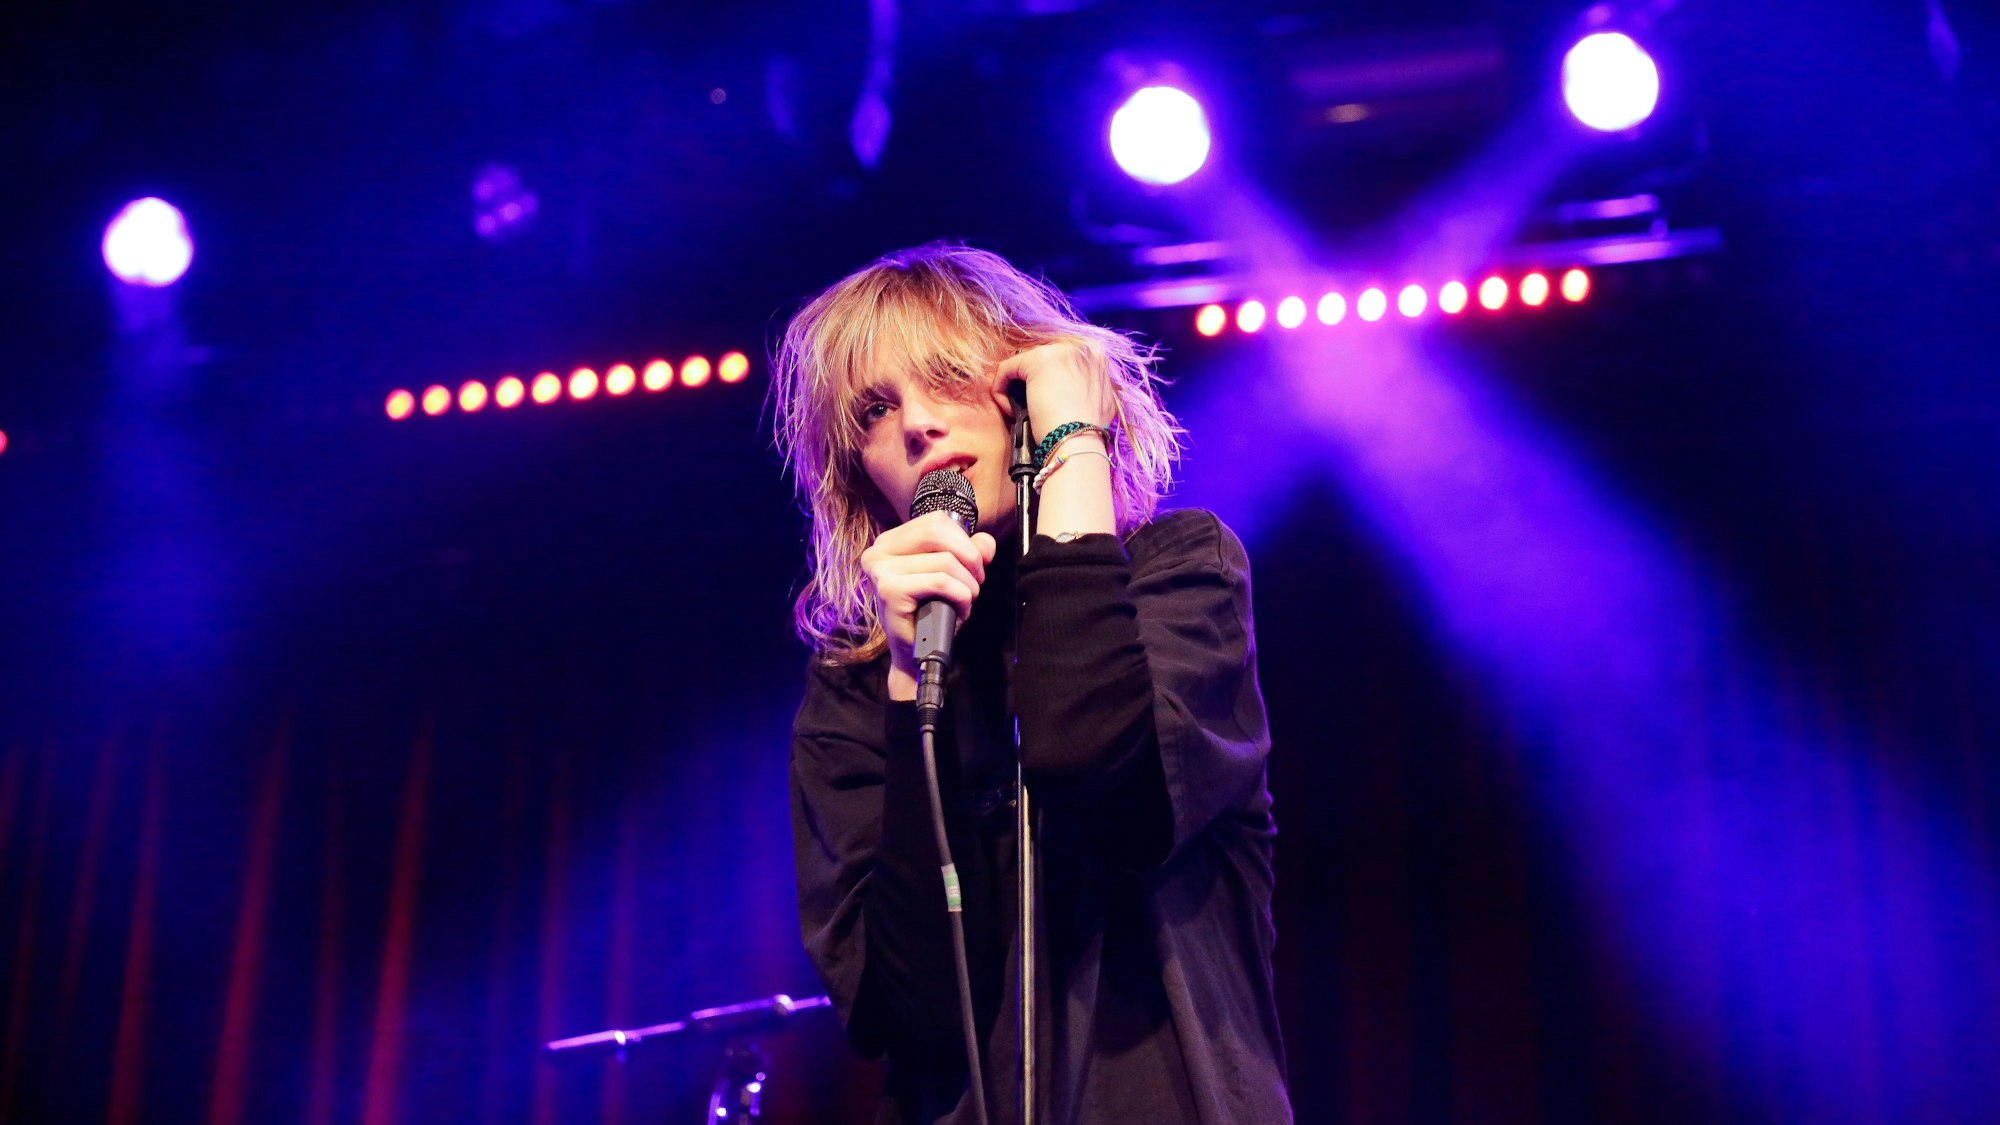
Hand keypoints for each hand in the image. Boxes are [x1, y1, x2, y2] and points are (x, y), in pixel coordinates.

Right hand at [861, 510, 999, 697]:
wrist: (916, 654)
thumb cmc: (931, 612)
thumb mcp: (953, 574)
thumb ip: (970, 551)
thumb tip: (985, 542)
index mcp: (890, 542)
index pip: (935, 521)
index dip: (963, 540)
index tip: (975, 565)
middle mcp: (879, 551)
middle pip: (937, 532)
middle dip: (969, 558)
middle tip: (975, 583)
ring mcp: (881, 570)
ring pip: (944, 561)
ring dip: (967, 585)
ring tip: (965, 601)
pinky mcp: (889, 590)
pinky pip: (940, 582)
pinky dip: (961, 597)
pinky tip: (959, 611)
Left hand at [995, 341, 1115, 440]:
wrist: (1080, 441)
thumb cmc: (1086, 432)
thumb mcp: (1097, 402)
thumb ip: (1085, 387)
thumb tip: (1072, 389)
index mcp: (1097, 356)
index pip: (1060, 362)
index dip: (1048, 383)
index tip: (1045, 403)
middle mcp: (1080, 347)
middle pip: (1042, 360)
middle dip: (1032, 383)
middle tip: (1030, 409)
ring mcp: (1059, 351)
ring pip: (1024, 365)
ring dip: (1016, 388)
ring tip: (1019, 413)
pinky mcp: (1036, 360)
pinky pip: (1007, 369)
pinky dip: (1001, 390)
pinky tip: (1010, 411)